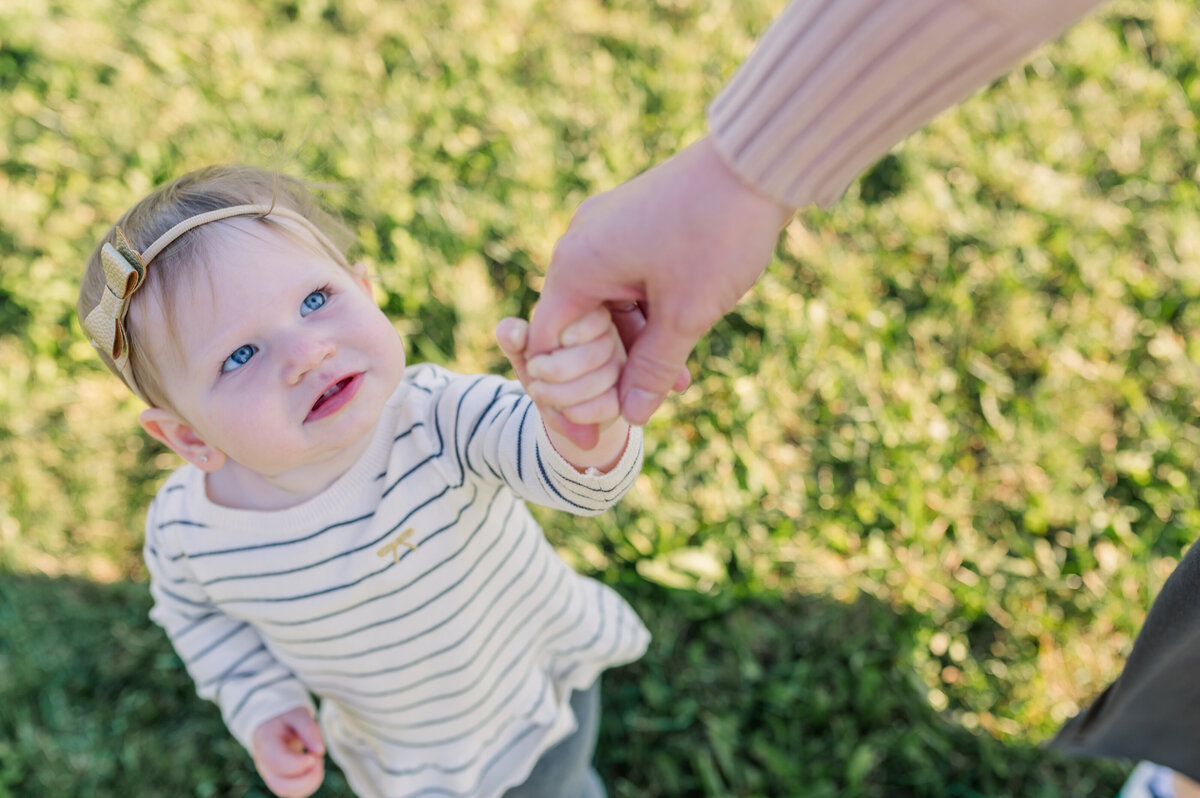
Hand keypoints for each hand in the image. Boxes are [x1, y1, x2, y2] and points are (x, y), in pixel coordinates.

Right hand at [251, 707, 325, 797]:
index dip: (298, 764)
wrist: (271, 722)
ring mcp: (269, 774)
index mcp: (264, 743)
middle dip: (306, 779)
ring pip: (287, 792)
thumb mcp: (297, 714)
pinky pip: (292, 792)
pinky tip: (315, 768)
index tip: (316, 756)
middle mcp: (263, 763)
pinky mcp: (279, 779)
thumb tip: (320, 752)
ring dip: (309, 783)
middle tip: (320, 761)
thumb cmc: (285, 717)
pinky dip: (308, 785)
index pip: (277, 762)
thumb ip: (309, 730)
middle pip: (280, 785)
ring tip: (318, 763)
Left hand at [496, 308, 629, 468]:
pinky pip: (610, 403)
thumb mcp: (521, 352)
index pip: (584, 319)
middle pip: (595, 351)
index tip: (533, 357)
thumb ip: (512, 336)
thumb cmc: (540, 370)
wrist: (556, 408)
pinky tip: (562, 413)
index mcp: (587, 315)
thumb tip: (513, 332)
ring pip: (604, 378)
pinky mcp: (625, 396)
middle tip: (533, 379)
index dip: (555, 342)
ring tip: (539, 394)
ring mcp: (622, 368)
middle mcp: (611, 338)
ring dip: (563, 394)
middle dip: (556, 371)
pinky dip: (579, 412)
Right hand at [528, 135, 791, 429]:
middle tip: (643, 406)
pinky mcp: (633, 224)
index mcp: (576, 265)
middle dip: (612, 371)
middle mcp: (581, 244)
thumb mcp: (686, 315)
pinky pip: (628, 283)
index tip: (593, 429)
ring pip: (608, 307)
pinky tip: (682, 345)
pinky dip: (649, 315)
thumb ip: (653, 369)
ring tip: (677, 383)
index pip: (548, 345)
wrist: (757, 163)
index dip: (566, 395)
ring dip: (637, 346)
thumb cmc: (717, 234)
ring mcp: (607, 231)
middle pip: (578, 328)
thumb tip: (629, 415)